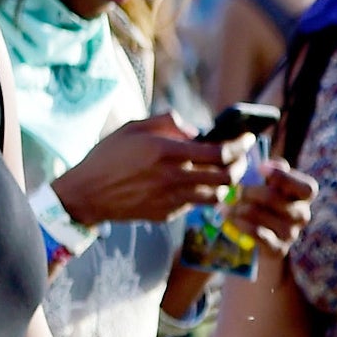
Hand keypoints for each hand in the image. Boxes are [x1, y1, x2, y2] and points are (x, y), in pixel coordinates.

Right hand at [54, 115, 240, 228]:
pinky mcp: (169, 214)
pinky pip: (196, 205)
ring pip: (217, 195)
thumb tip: (196, 130)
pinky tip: (199, 185)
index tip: (247, 139)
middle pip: (226, 177)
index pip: (217, 152)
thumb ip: (168, 123)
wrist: (88, 194)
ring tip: (225, 174)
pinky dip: (204, 194)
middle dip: (240, 166)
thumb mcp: (133, 128)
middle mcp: (173, 176)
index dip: (239, 146)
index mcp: (165, 151)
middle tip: (242, 158)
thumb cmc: (108, 156)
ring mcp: (172, 199)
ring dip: (227, 184)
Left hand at [229, 158, 317, 261]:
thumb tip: (265, 166)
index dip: (283, 176)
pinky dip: (240, 223)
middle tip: (235, 191)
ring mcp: (291, 234)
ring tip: (229, 206)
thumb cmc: (264, 201)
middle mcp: (302, 215)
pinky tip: (233, 219)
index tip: (261, 168)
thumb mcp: (270, 182)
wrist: (262, 238)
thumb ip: (272, 170)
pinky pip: (255, 232)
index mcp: (304, 196)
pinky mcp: (278, 249)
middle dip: (248, 191)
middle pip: (271, 197)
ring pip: (257, 213)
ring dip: (238, 208)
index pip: (307, 188)